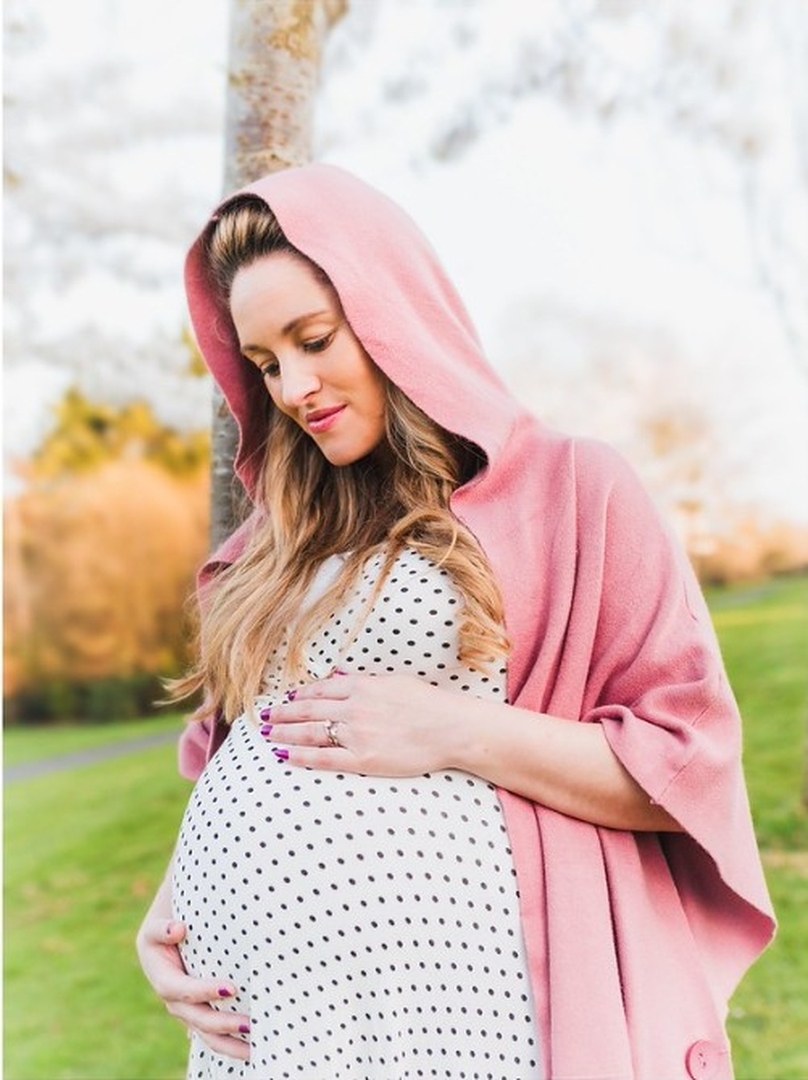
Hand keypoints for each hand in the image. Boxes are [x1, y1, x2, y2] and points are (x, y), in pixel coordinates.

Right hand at [136, 914, 249, 1060]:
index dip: (203, 991)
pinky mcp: (199, 1014)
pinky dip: (229, 1042)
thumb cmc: (164, 930)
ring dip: (229, 1043)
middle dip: (222, 1024)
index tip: (230, 988)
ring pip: (206, 1033)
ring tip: (254, 1049)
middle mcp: (175, 1002)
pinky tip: (249, 1051)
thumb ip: (162, 929)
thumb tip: (178, 929)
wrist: (164, 940)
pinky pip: (213, 1033)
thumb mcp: (156, 927)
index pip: (182, 990)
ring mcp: (187, 1012)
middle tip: (248, 1024)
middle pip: (197, 1018)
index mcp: (163, 980)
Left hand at [262, 672, 462, 775]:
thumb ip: (365, 682)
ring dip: (284, 732)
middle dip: (281, 713)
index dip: (299, 695)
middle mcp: (354, 708)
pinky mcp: (363, 760)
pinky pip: (324, 758)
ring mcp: (357, 734)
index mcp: (362, 687)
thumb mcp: (394, 682)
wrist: (451, 728)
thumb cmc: (428, 704)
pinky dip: (301, 755)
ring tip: (266, 734)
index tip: (285, 698)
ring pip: (310, 732)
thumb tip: (341, 679)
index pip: (321, 690)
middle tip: (262, 716)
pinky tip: (284, 754)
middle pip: (308, 710)